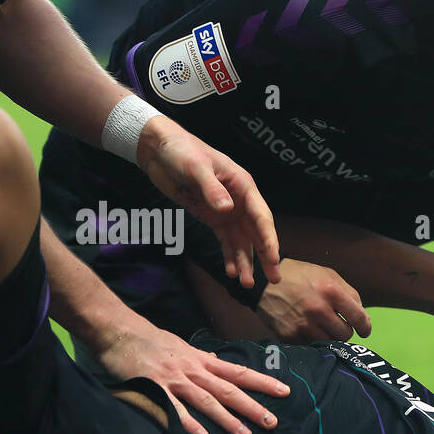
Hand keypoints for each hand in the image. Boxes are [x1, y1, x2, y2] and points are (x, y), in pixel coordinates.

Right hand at [94, 320, 290, 433]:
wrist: (118, 330)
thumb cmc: (149, 339)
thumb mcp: (181, 346)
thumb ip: (200, 358)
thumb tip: (217, 362)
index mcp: (201, 360)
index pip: (239, 372)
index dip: (263, 382)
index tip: (285, 392)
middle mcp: (193, 370)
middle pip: (229, 390)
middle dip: (252, 407)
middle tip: (273, 422)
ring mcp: (174, 380)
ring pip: (207, 401)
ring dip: (228, 419)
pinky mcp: (154, 389)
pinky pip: (175, 410)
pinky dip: (190, 424)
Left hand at [136, 115, 281, 288]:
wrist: (159, 149)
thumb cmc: (181, 151)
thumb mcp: (196, 167)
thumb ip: (212, 189)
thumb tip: (228, 210)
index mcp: (243, 186)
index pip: (261, 216)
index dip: (268, 238)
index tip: (273, 258)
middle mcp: (239, 201)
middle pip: (257, 232)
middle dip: (265, 256)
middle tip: (274, 278)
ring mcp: (226, 211)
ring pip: (242, 241)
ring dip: (245, 261)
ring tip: (247, 284)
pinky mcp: (212, 217)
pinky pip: (225, 240)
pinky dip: (229, 255)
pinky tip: (230, 271)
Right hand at [255, 257, 371, 342]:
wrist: (262, 282)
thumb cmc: (299, 276)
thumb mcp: (327, 274)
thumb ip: (349, 293)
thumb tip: (362, 315)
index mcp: (331, 291)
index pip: (359, 319)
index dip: (365, 327)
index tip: (364, 330)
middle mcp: (318, 310)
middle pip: (345, 335)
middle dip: (345, 331)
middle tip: (339, 325)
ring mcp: (303, 325)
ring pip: (330, 343)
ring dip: (330, 337)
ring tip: (323, 327)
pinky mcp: (290, 336)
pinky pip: (311, 345)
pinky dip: (313, 340)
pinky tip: (308, 329)